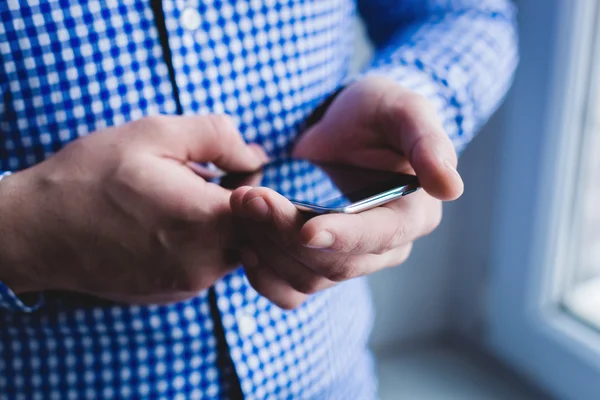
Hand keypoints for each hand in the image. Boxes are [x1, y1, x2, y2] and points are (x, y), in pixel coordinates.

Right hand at [0, 115, 266, 303]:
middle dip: (243, 203)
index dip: (261, 184)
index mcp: (207, 221)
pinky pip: (209, 263)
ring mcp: (191, 283)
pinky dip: (201, 242)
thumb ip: (217, 137)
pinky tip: (164, 224)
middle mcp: (206, 262)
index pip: (273, 211)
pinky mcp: (175, 293)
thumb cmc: (91, 178)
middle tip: (203, 179)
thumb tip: (256, 156)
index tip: (234, 170)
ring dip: (220, 222)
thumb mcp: (154, 134)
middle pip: (258, 232)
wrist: (36, 233)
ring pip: (234, 247)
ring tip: (176, 200)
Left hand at [231, 77, 463, 308]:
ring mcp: (352, 260)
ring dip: (267, 248)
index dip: (344, 236)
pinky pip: (292, 290)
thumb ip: (427, 142)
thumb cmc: (378, 112)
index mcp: (413, 214)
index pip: (380, 237)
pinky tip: (243, 242)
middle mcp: (386, 247)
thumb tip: (451, 188)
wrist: (349, 126)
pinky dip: (263, 275)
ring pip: (309, 279)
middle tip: (246, 198)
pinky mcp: (321, 265)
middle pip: (337, 262)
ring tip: (239, 206)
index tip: (306, 228)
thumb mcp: (404, 111)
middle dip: (286, 233)